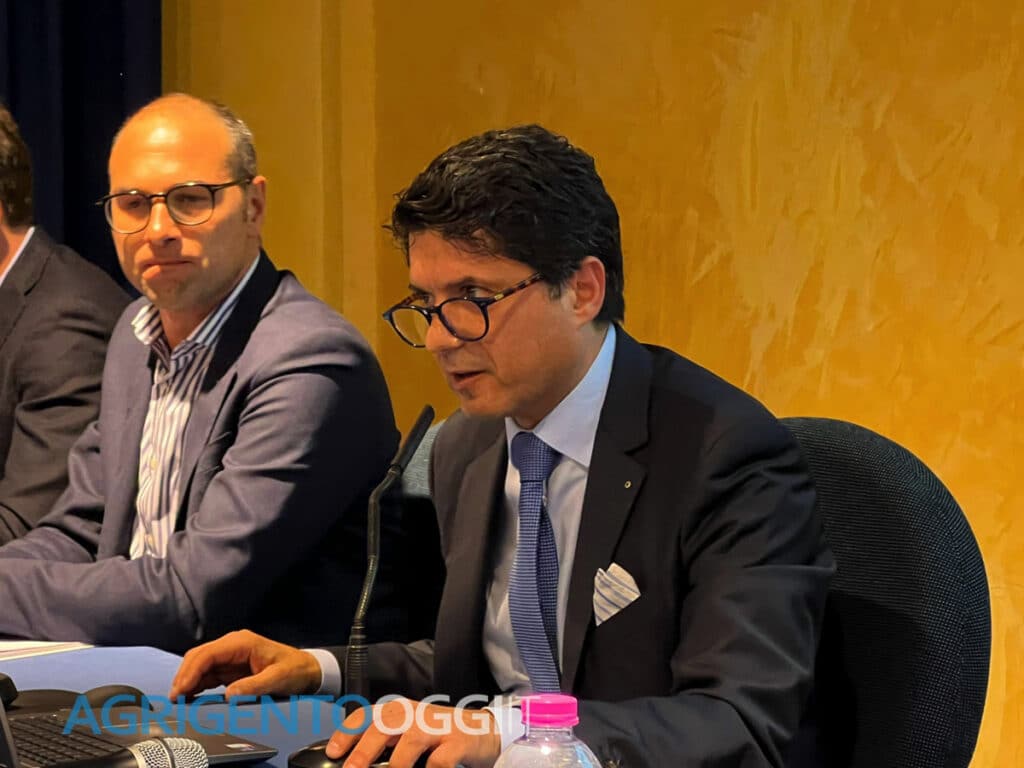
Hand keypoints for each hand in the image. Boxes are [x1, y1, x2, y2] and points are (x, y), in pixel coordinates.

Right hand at [169, 629, 321, 698]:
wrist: (306, 670)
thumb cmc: (295, 670)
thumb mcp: (277, 679)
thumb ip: (254, 686)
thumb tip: (229, 695)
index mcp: (241, 642)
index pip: (208, 654)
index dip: (191, 671)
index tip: (181, 689)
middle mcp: (232, 646)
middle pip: (199, 657)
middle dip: (184, 676)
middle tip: (175, 699)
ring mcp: (229, 657)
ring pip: (199, 666)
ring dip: (187, 682)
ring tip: (178, 701)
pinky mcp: (230, 669)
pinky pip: (207, 675)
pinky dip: (196, 685)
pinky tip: (189, 698)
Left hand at [326, 698, 500, 767]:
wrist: (486, 732)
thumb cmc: (441, 736)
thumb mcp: (411, 733)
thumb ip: (387, 743)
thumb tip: (355, 762)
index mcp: (401, 711)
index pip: (368, 715)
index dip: (347, 732)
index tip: (333, 752)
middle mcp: (416, 715)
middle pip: (384, 726)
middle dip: (364, 751)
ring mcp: (438, 727)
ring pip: (410, 742)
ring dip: (396, 765)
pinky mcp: (458, 743)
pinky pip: (438, 761)